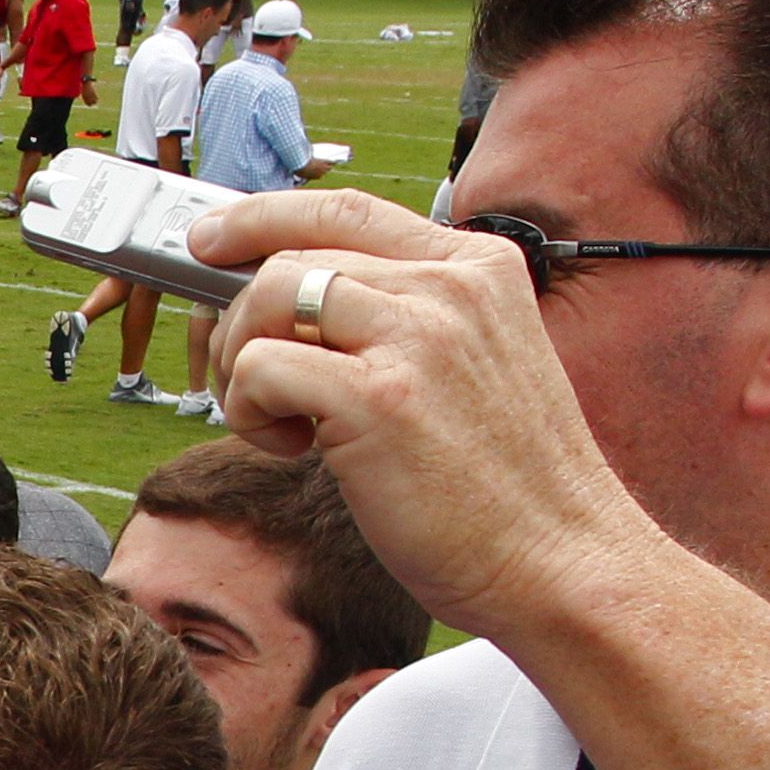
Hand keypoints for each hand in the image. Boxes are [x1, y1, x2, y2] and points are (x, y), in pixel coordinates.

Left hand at [184, 189, 665, 645]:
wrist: (559, 560)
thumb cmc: (504, 485)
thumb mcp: (469, 365)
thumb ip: (400, 320)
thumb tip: (287, 300)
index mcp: (478, 267)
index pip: (346, 209)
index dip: (263, 217)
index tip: (211, 239)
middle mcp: (451, 285)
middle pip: (291, 255)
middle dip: (236, 315)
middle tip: (233, 376)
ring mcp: (419, 336)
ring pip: (268, 295)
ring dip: (242, 362)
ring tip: (278, 421)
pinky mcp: (380, 397)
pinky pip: (261, 367)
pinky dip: (248, 411)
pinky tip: (293, 449)